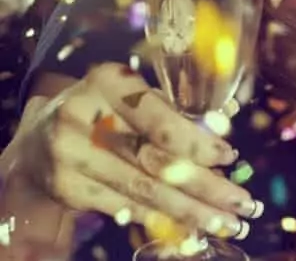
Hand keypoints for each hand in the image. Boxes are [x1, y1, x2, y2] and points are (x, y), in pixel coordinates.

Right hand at [11, 63, 261, 239]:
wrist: (39, 136)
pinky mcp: (67, 189)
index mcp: (109, 82)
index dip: (198, 145)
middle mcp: (85, 118)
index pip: (160, 122)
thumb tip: (222, 145)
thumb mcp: (134, 93)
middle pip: (156, 162)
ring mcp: (71, 157)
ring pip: (144, 191)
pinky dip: (161, 218)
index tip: (231, 157)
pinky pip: (124, 207)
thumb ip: (172, 113)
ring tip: (227, 222)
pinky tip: (191, 226)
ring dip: (191, 212)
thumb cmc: (106, 107)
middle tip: (243, 206)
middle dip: (207, 188)